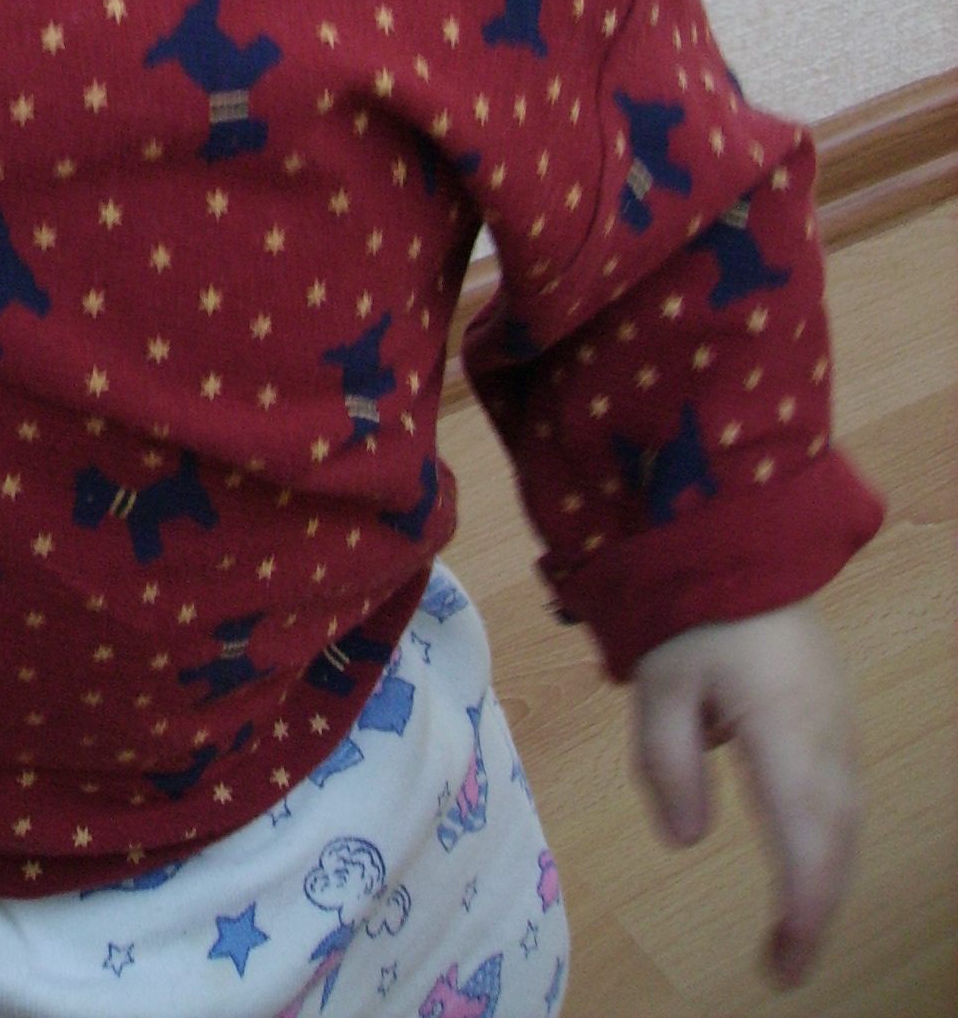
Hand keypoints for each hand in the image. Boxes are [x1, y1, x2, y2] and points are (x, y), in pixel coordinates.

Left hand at [632, 600, 860, 986]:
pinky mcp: (837, 708)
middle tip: (784, 962)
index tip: (784, 967)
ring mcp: (840, 721)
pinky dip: (828, 835)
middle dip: (816, 908)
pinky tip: (803, 850)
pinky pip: (843, 789)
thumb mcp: (659, 685)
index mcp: (786, 737)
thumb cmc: (692, 610)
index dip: (802, 917)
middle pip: (835, 843)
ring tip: (792, 921)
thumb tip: (687, 842)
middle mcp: (827, 739)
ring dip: (825, 872)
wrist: (744, 537)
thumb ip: (667, 764)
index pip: (807, 848)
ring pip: (845, 819)